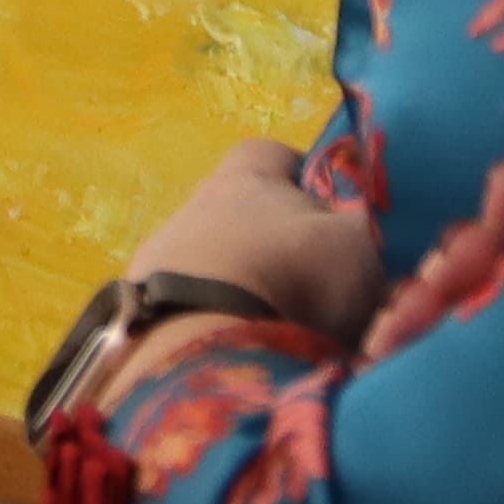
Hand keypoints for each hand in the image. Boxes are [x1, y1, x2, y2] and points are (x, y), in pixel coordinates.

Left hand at [105, 135, 380, 397]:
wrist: (206, 344)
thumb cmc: (295, 275)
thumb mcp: (358, 246)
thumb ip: (363, 230)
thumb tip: (361, 226)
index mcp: (246, 177)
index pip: (272, 154)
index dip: (304, 176)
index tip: (332, 210)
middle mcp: (194, 205)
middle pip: (238, 211)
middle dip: (273, 241)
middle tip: (313, 283)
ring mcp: (158, 257)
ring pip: (211, 260)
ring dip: (242, 286)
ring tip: (278, 326)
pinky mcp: (140, 308)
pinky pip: (186, 305)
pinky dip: (213, 322)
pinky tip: (239, 348)